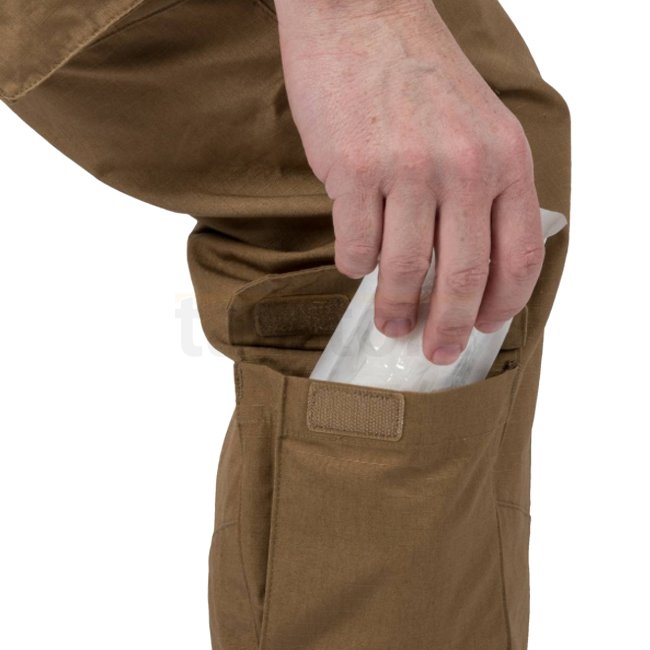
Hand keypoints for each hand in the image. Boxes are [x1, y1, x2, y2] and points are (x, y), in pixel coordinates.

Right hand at [274, 0, 543, 364]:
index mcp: (504, 159)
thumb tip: (465, 264)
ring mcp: (407, 169)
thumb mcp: (478, 124)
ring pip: (404, 270)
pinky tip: (354, 263)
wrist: (360, 13)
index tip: (480, 328)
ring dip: (395, 309)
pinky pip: (355, 247)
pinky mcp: (353, 171)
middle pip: (462, 276)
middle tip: (435, 353)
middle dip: (448, 328)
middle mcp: (462, 167)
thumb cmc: (417, 74)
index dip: (500, 305)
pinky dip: (354, 267)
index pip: (517, 255)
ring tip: (390, 323)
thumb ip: (483, 190)